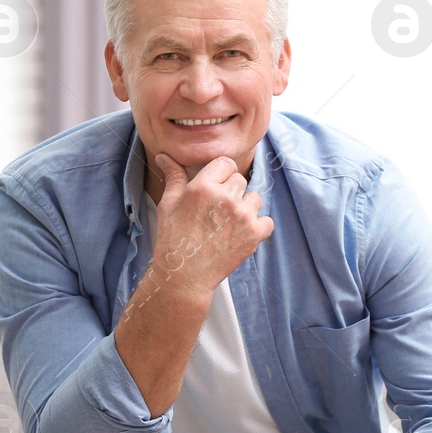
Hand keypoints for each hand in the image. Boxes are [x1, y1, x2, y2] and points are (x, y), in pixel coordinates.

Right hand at [150, 152, 272, 298]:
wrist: (184, 276)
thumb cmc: (173, 238)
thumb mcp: (169, 203)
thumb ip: (174, 176)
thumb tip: (165, 156)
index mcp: (204, 187)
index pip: (226, 163)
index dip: (221, 174)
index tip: (215, 188)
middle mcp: (226, 198)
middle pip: (240, 180)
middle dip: (230, 192)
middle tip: (216, 212)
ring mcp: (243, 216)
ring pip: (254, 198)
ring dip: (245, 208)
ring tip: (227, 224)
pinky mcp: (254, 234)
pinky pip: (266, 220)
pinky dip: (257, 227)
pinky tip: (239, 234)